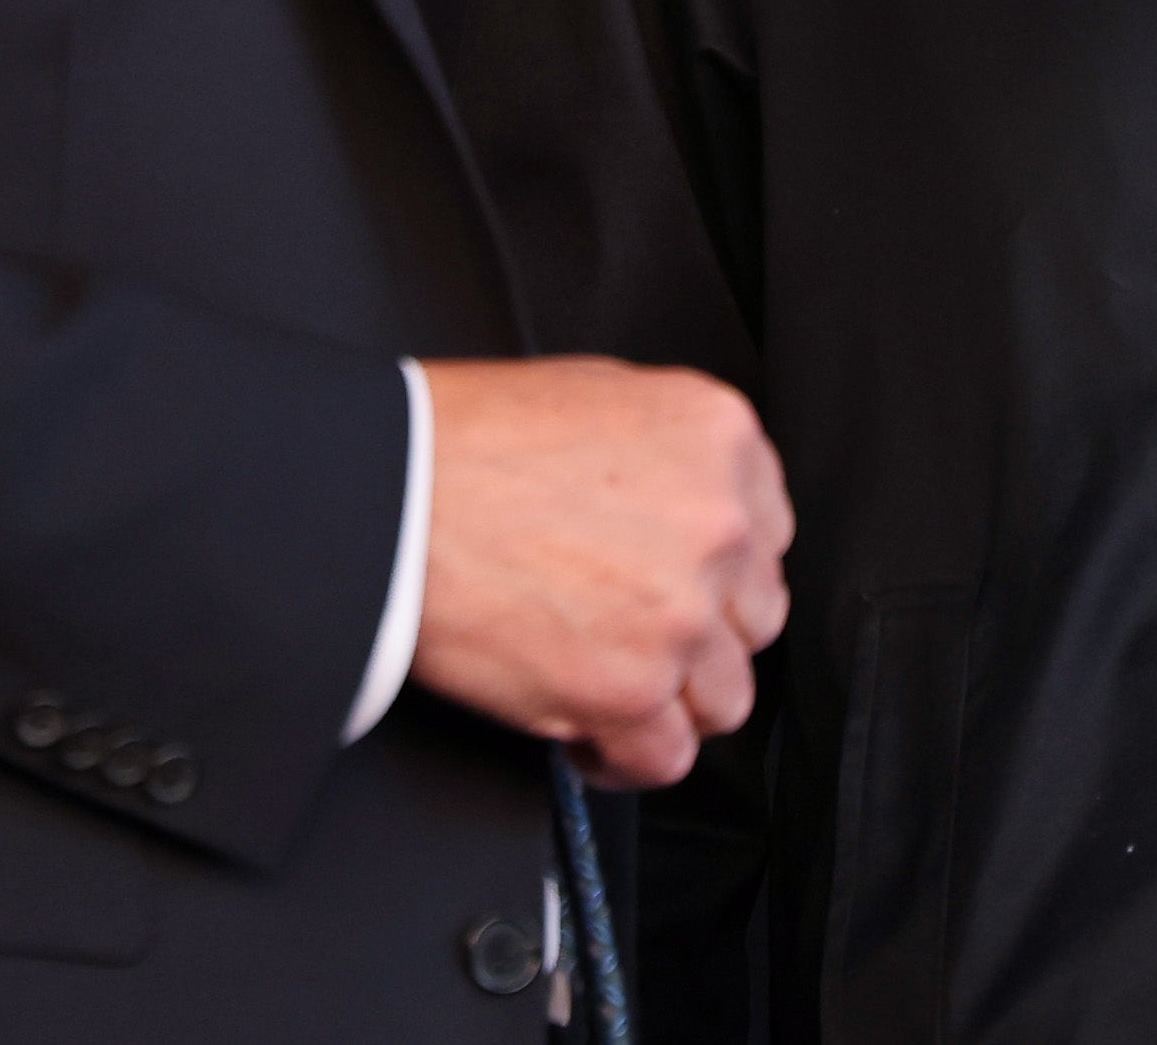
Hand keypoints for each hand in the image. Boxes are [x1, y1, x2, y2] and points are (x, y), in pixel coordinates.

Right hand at [410, 355, 792, 786]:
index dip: (717, 573)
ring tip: (608, 687)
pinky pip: (664, 758)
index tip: (681, 589)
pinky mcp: (629, 689)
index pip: (766, 536)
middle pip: (752, 620)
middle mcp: (719, 524)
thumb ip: (673, 459)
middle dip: (699, 638)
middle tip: (634, 637)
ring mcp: (680, 612)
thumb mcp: (602, 398)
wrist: (389, 491)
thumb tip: (692, 513)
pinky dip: (625, 759)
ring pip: (724, 698)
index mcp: (719, 439)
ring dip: (670, 702)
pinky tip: (586, 733)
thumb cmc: (467, 442)